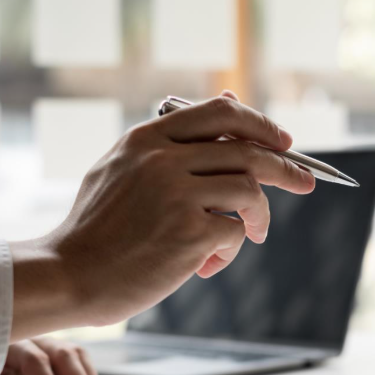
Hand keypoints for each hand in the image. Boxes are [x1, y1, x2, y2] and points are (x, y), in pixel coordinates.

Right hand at [10, 91, 315, 339]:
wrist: (68, 275)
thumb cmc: (97, 227)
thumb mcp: (122, 168)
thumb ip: (172, 139)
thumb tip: (230, 99)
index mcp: (147, 138)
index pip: (220, 113)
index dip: (260, 124)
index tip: (283, 141)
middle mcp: (163, 159)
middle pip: (249, 151)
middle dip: (287, 167)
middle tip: (307, 182)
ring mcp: (177, 194)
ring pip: (250, 191)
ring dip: (259, 217)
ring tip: (252, 235)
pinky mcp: (190, 233)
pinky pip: (236, 231)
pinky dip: (231, 248)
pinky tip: (207, 264)